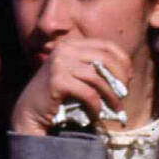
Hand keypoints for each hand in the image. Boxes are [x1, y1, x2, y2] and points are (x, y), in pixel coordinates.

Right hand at [10, 38, 131, 135]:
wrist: (30, 112)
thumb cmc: (57, 96)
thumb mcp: (76, 75)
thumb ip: (93, 68)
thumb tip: (126, 73)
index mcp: (71, 45)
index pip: (106, 45)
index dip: (122, 61)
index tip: (128, 78)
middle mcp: (64, 50)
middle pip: (105, 59)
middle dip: (120, 78)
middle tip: (124, 94)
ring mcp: (59, 64)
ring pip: (97, 78)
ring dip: (111, 95)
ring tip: (115, 108)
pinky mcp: (57, 81)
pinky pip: (88, 93)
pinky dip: (96, 105)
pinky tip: (96, 114)